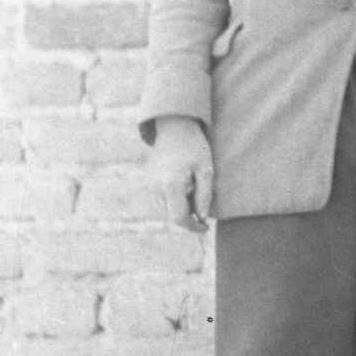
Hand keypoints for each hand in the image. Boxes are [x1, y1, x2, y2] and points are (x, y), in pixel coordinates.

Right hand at [150, 115, 213, 232]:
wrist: (173, 127)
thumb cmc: (193, 146)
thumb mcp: (206, 169)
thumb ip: (204, 195)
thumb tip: (203, 217)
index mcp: (170, 185)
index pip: (179, 218)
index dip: (193, 226)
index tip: (206, 227)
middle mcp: (155, 188)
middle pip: (171, 216)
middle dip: (189, 216)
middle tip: (203, 203)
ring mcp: (150, 185)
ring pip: (166, 209)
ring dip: (181, 208)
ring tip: (194, 188)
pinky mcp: (149, 182)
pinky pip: (162, 200)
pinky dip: (174, 200)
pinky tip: (185, 184)